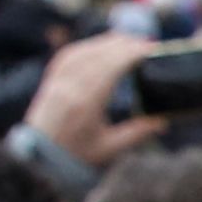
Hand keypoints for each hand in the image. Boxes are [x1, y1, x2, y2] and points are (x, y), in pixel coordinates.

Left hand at [29, 31, 162, 169]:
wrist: (39, 161)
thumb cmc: (76, 156)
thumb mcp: (110, 149)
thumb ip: (137, 133)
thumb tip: (163, 120)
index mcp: (86, 103)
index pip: (111, 67)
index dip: (132, 54)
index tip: (150, 49)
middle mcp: (69, 88)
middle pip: (99, 55)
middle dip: (123, 45)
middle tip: (146, 42)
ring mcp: (57, 83)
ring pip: (83, 52)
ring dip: (105, 42)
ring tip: (126, 40)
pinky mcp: (50, 82)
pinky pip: (68, 56)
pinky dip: (86, 47)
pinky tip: (98, 46)